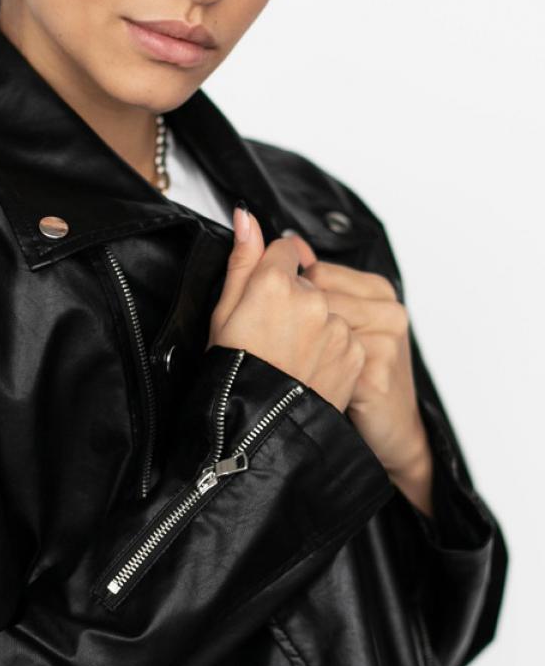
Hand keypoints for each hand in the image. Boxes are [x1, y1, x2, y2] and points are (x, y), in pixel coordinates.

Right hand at [207, 209, 366, 413]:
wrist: (258, 429)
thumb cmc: (232, 370)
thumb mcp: (224, 311)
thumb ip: (242, 258)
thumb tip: (246, 216)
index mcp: (275, 281)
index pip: (285, 252)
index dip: (272, 274)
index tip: (265, 299)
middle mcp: (313, 298)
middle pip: (308, 283)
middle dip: (293, 302)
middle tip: (271, 336)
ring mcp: (337, 326)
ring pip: (328, 311)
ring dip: (314, 326)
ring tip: (289, 357)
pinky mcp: (355, 352)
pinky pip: (344, 338)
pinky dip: (330, 350)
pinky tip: (307, 368)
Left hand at [298, 250, 432, 492]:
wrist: (389, 433)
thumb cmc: (350, 373)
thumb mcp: (329, 318)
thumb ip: (301, 273)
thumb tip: (275, 232)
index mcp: (377, 289)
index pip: (315, 270)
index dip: (291, 298)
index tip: (288, 323)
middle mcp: (388, 309)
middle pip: (313, 296)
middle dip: (291, 322)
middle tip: (287, 349)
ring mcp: (386, 340)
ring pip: (315, 326)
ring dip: (298, 349)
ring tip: (298, 366)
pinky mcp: (376, 372)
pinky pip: (322, 361)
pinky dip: (308, 374)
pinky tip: (310, 383)